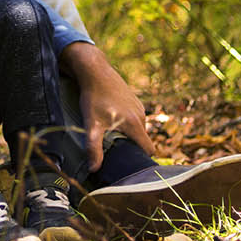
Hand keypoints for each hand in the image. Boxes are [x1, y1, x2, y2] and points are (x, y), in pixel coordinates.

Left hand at [60, 42, 156, 170]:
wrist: (95, 71)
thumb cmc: (93, 98)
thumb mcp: (91, 124)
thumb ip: (93, 147)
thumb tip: (94, 169)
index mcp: (135, 124)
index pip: (148, 149)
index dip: (141, 159)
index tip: (130, 164)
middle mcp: (141, 115)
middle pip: (143, 140)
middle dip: (132, 147)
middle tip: (115, 152)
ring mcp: (139, 106)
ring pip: (138, 129)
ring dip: (128, 135)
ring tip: (111, 136)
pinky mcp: (134, 100)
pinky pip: (135, 118)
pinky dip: (127, 124)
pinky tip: (112, 121)